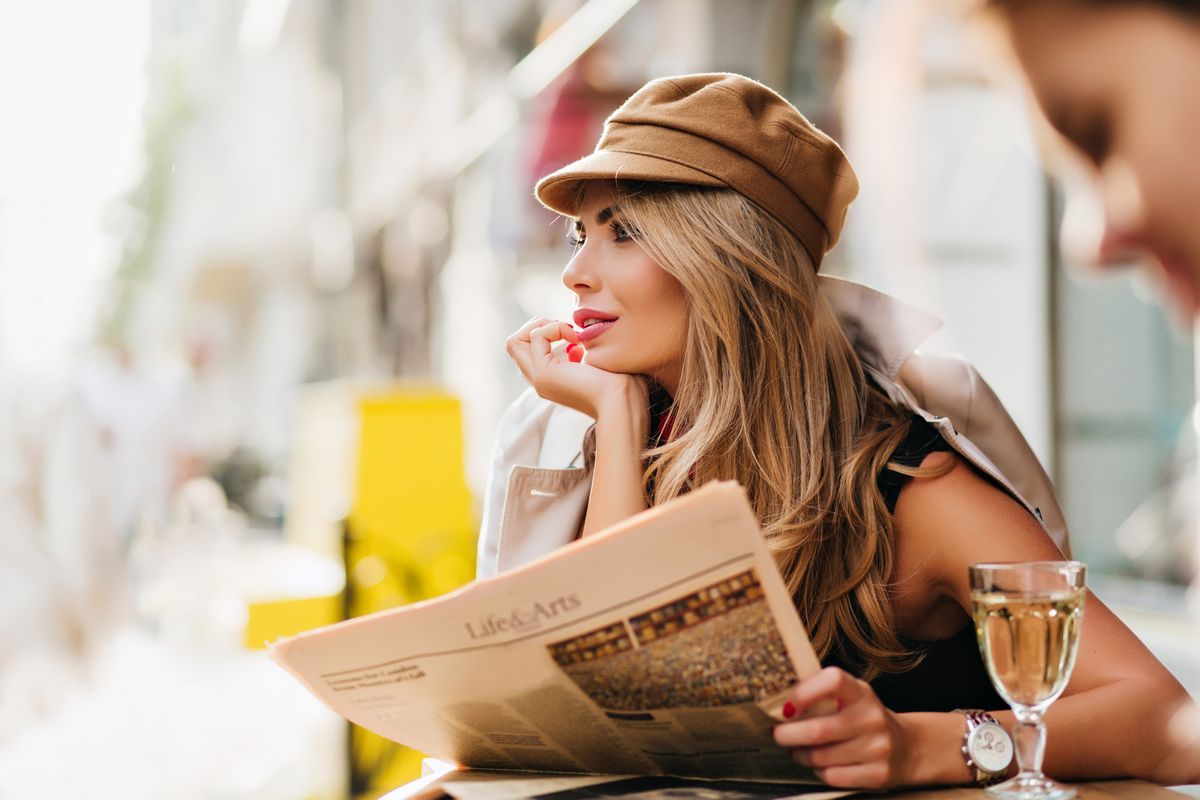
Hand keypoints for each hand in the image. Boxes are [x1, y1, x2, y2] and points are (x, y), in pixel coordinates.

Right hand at [505, 317, 647, 423]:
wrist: (624, 404)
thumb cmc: (622, 387)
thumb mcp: (598, 366)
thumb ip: (582, 355)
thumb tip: (576, 343)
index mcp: (552, 380)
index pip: (528, 351)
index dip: (546, 333)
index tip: (574, 336)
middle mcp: (540, 381)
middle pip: (515, 345)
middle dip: (538, 325)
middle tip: (566, 329)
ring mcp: (540, 379)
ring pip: (514, 341)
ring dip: (542, 325)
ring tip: (568, 332)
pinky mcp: (545, 373)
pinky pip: (535, 336)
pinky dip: (554, 327)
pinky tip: (576, 338)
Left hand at [773, 667, 911, 788]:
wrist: (906, 747)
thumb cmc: (863, 718)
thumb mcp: (850, 696)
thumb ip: (821, 694)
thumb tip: (778, 703)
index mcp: (861, 692)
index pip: (832, 681)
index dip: (804, 692)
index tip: (787, 707)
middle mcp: (872, 718)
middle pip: (817, 730)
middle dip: (788, 735)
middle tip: (778, 735)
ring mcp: (878, 747)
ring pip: (821, 757)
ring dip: (801, 755)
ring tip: (797, 750)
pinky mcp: (879, 774)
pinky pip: (833, 776)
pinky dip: (818, 771)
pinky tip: (819, 764)